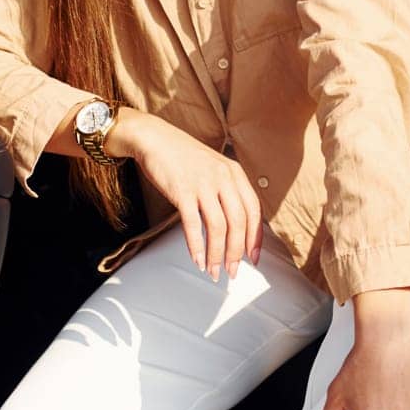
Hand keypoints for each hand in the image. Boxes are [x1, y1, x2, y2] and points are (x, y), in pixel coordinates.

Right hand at [108, 108, 262, 281]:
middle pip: (238, 222)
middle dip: (237, 252)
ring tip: (213, 271)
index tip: (253, 257)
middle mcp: (223, 177)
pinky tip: (197, 259)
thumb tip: (235, 227)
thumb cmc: (183, 157)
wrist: (155, 138)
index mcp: (234, 172)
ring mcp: (203, 184)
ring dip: (217, 254)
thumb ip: (227, 191)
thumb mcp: (214, 168)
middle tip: (232, 272)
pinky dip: (196, 246)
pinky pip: (193, 224)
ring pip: (218, 227)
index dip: (255, 237)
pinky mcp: (182, 191)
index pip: (254, 210)